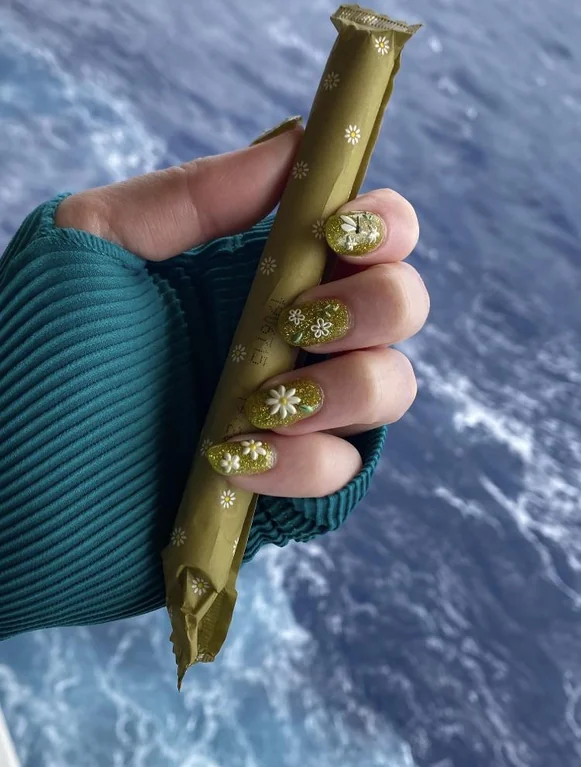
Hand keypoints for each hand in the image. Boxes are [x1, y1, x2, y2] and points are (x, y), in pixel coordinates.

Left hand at [56, 125, 427, 499]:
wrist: (10, 486)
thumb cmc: (33, 355)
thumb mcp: (94, 246)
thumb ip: (192, 194)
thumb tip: (293, 143)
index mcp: (252, 271)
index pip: (361, 231)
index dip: (383, 222)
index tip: (343, 231)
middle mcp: (286, 336)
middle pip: (400, 304)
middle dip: (376, 305)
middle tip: (301, 323)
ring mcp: (293, 411)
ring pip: (390, 387)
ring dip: (349, 388)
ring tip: (263, 402)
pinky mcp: (289, 484)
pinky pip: (343, 467)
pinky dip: (304, 463)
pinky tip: (231, 459)